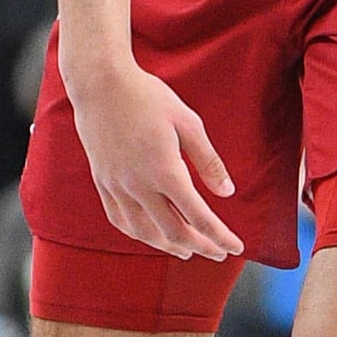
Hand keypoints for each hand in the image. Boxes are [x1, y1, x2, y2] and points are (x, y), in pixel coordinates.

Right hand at [67, 60, 242, 262]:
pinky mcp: (102, 181)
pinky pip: (119, 219)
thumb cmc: (147, 97)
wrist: (100, 83)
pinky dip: (138, 234)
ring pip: (144, 232)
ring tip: (188, 250)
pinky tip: (150, 235)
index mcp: (165, 170)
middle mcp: (139, 185)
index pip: (199, 216)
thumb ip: (207, 160)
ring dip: (169, 246)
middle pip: (173, 232)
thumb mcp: (188, 122)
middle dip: (200, 247)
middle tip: (218, 253)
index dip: (220, 237)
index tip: (236, 247)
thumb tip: (227, 191)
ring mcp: (117, 186)